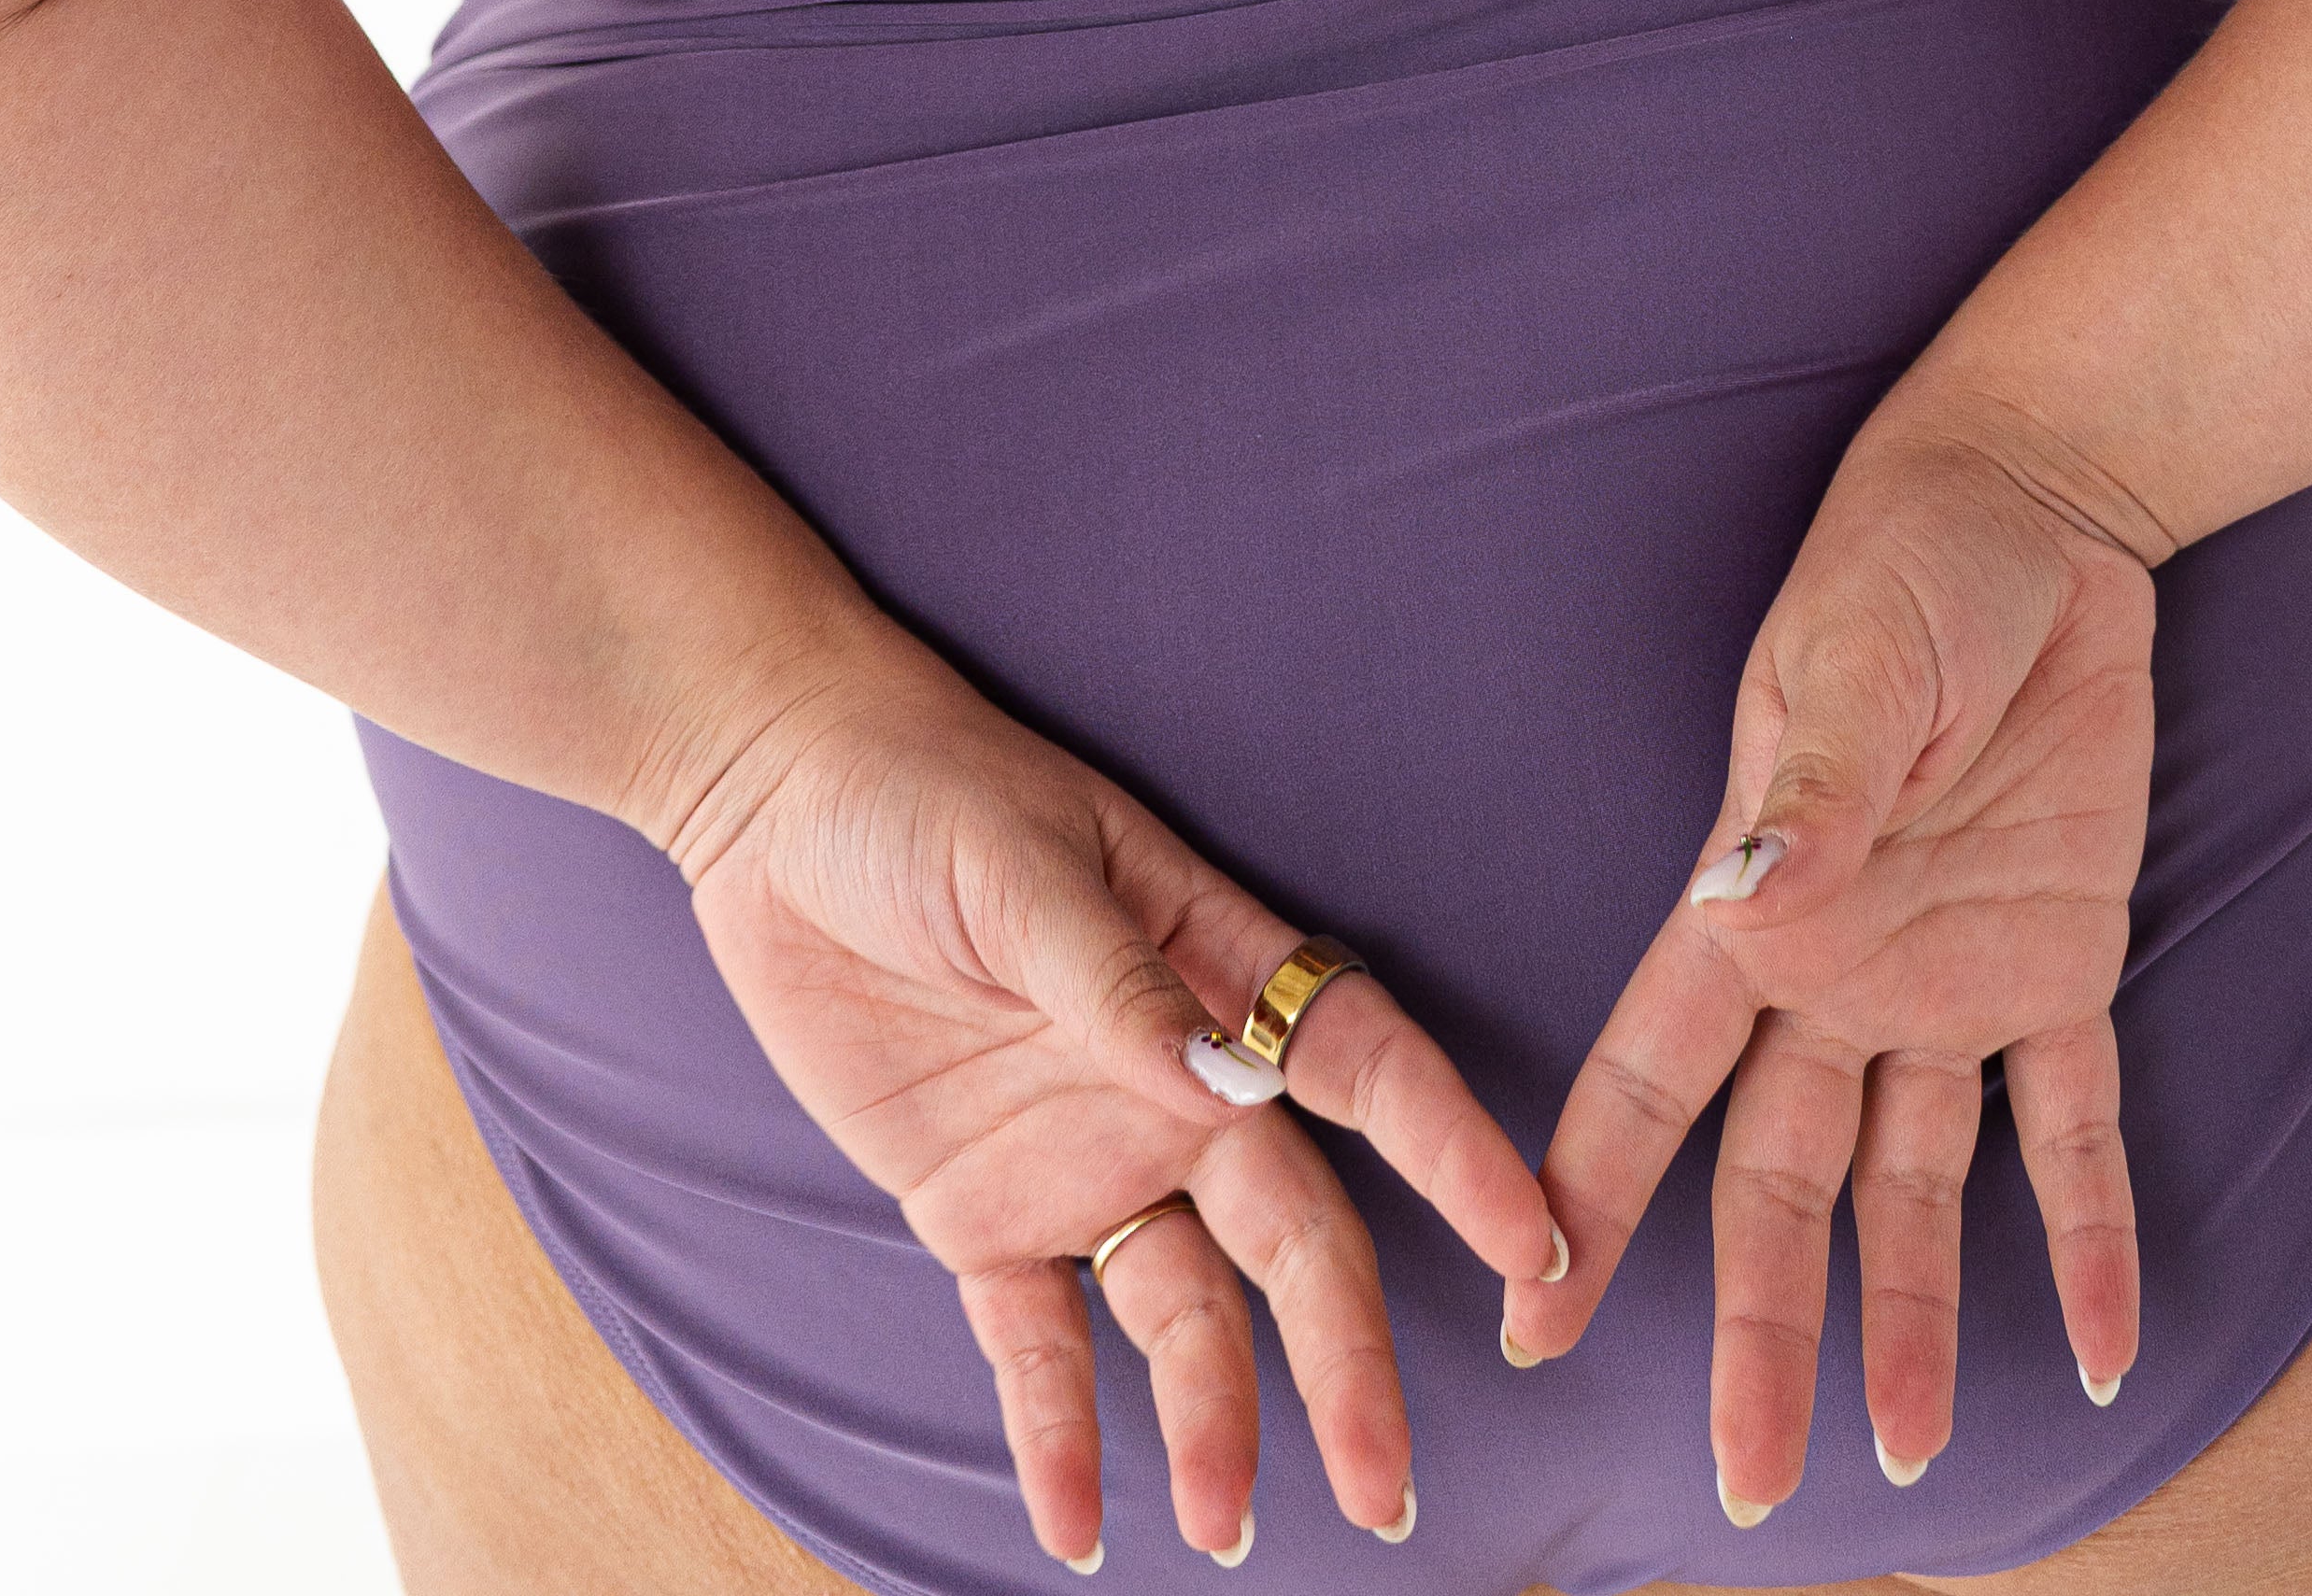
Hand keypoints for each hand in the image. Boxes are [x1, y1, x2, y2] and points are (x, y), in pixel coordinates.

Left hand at [655, 600, 1560, 1568]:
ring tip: (1227, 1527)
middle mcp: (1174, 1083)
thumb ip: (1115, 980)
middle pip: (1293, 1238)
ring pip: (1185, 1317)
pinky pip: (1037, 1346)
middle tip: (1386, 1488)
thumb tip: (1225, 1079)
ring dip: (1216, 1423)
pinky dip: (1059, 1437)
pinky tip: (1076, 1526)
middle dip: (1348, 1361)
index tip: (1533, 1245)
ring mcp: (1084, 1156)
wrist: (778, 794)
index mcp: (1214, 969)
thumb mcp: (1018, 865)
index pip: (1362, 1068)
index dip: (1453, 1154)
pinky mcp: (980, 1212)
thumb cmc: (919, 789)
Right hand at [1514, 398, 2161, 1505]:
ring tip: (1910, 1460)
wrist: (2043, 512)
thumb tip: (1752, 897)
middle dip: (1757, 1331)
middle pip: (1778, 1183)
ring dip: (1914, 1320)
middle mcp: (1835, 972)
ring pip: (1914, 1192)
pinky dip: (2089, 1238)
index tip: (1532, 1319)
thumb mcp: (1857, 659)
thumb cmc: (1911, 564)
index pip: (1651, 1079)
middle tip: (1744, 1481)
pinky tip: (2109, 1348)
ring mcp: (1948, 978)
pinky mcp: (2061, 962)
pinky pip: (2074, 1131)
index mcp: (1754, 907)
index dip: (1589, 1197)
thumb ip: (1818, 792)